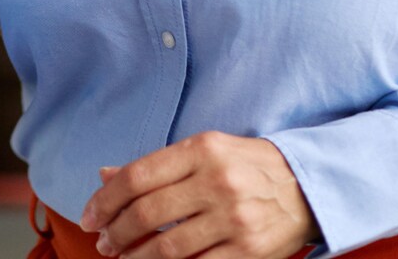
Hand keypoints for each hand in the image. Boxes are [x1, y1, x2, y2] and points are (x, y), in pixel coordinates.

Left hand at [79, 133, 315, 258]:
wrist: (308, 187)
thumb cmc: (247, 166)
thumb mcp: (204, 151)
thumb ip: (156, 165)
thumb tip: (105, 176)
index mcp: (202, 149)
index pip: (137, 176)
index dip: (105, 200)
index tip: (90, 217)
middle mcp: (217, 181)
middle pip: (147, 213)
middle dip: (116, 232)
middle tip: (103, 241)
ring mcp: (233, 218)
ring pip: (167, 247)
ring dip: (135, 257)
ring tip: (123, 257)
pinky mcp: (247, 250)